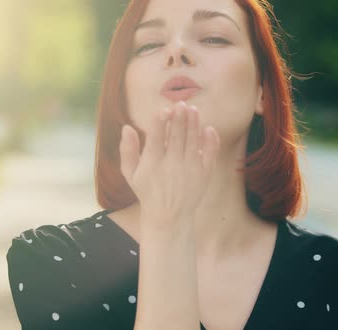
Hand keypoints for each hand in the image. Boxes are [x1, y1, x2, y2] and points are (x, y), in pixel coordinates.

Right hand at [119, 101, 219, 228]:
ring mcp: (189, 171)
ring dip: (193, 124)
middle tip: (181, 104)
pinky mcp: (203, 176)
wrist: (169, 217)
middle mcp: (171, 167)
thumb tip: (127, 127)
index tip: (164, 110)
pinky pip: (209, 155)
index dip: (160, 123)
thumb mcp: (130, 174)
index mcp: (152, 164)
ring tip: (193, 110)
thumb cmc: (147, 191)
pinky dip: (210, 141)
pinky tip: (208, 128)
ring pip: (193, 142)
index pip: (155, 139)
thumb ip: (128, 150)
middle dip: (179, 119)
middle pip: (176, 137)